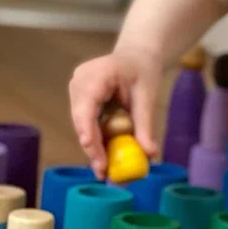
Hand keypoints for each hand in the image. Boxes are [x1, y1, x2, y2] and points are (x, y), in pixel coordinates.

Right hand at [69, 46, 160, 178]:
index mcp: (96, 74)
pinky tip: (104, 158)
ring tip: (104, 171)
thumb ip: (145, 125)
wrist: (136, 56)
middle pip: (81, 119)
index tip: (91, 147)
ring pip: (82, 124)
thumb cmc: (143, 71)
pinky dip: (96, 139)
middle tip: (103, 171)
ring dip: (93, 147)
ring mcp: (77, 90)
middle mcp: (80, 81)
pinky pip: (87, 123)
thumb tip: (150, 154)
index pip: (87, 105)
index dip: (87, 128)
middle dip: (92, 146)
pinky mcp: (80, 99)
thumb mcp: (147, 96)